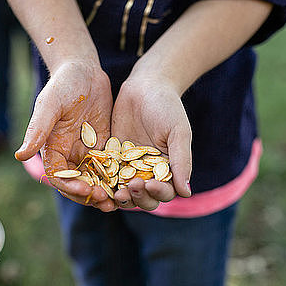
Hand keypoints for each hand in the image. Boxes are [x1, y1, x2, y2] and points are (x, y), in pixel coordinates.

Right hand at [14, 61, 115, 211]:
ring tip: (119, 199)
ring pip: (96, 180)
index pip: (60, 177)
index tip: (87, 191)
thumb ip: (38, 129)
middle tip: (107, 202)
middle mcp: (69, 155)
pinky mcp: (105, 147)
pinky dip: (118, 178)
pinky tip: (131, 184)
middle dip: (91, 196)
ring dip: (105, 192)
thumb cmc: (62, 84)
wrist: (84, 70)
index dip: (72, 187)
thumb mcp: (50, 105)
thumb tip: (19, 155)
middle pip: (79, 184)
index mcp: (53, 149)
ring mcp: (88, 152)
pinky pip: (111, 167)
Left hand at [111, 75, 191, 210]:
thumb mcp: (178, 132)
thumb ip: (181, 161)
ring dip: (121, 196)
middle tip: (131, 185)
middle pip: (144, 198)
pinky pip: (106, 177)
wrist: (145, 87)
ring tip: (115, 191)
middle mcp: (148, 173)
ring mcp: (128, 167)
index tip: (151, 184)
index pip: (164, 192)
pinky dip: (104, 184)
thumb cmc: (168, 107)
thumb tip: (186, 192)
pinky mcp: (111, 159)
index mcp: (168, 170)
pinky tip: (99, 184)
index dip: (158, 193)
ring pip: (124, 193)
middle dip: (139, 197)